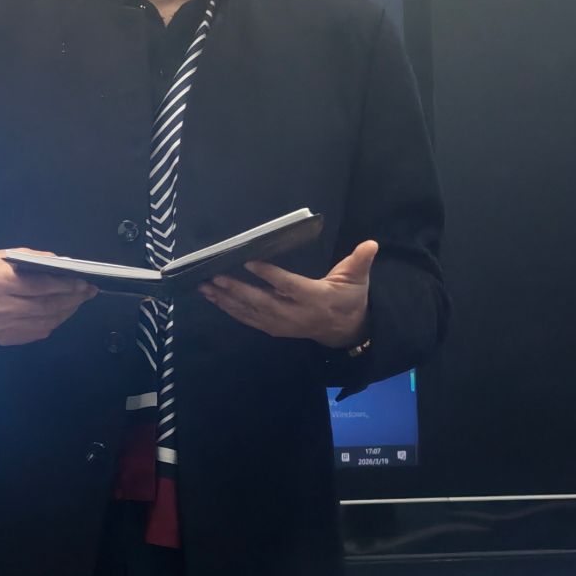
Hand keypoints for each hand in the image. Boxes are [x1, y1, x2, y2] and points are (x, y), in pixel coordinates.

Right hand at [0, 249, 97, 346]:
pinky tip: (61, 311)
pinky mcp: (4, 339)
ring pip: (45, 322)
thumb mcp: (6, 255)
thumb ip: (36, 259)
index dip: (65, 285)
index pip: (40, 286)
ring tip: (78, 301)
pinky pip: (37, 332)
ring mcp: (1, 327)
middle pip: (45, 306)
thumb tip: (65, 265)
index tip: (83, 282)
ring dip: (66, 312)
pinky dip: (53, 322)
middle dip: (72, 299)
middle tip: (88, 292)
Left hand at [198, 240, 376, 348]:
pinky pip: (248, 319)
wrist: (346, 331)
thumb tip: (370, 244)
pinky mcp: (273, 328)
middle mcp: (295, 314)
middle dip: (236, 289)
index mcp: (315, 298)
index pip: (289, 286)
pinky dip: (229, 310)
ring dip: (226, 300)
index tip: (249, 262)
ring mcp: (282, 324)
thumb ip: (359, 261)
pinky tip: (213, 299)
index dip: (269, 275)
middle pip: (261, 302)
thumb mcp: (358, 280)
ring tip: (205, 287)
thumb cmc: (350, 299)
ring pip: (250, 312)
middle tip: (214, 276)